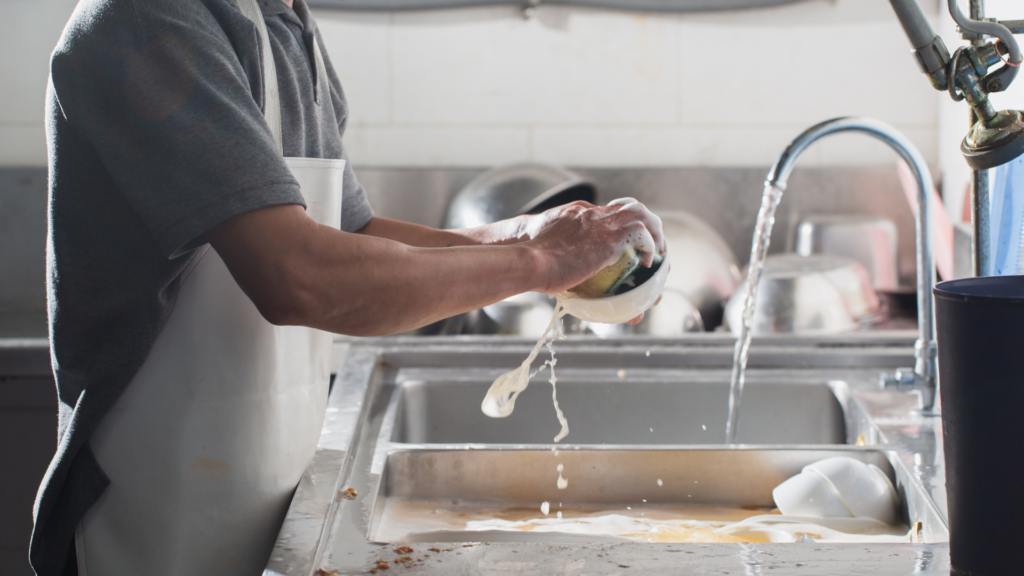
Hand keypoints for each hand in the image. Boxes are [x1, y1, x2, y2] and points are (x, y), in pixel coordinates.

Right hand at [523, 199, 666, 294]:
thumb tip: (556, 283)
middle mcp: (592, 213)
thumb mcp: (546, 252)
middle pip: (630, 207)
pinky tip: (648, 262)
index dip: (623, 223)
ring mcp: (601, 224)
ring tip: (659, 252)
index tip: (629, 240)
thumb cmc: (531, 263)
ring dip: (655, 232)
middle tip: (654, 244)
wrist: (529, 260)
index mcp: (577, 214)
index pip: (609, 211)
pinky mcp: (609, 240)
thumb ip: (557, 258)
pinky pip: (641, 236)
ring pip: (642, 214)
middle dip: (648, 223)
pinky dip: (650, 247)